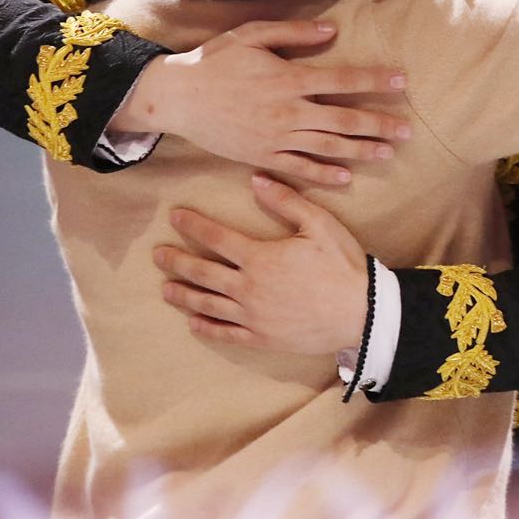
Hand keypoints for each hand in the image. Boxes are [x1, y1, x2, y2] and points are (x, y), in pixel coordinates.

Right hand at [112, 19, 410, 185]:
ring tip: (387, 153)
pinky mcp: (261, 157)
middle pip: (343, 120)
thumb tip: (332, 31)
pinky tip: (345, 178)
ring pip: (327, 147)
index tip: (402, 81)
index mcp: (287, 78)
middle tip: (408, 130)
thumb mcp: (252, 35)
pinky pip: (298, 169)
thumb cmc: (215, 61)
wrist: (175, 97)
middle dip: (378, 125)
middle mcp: (287, 111)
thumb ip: (293, 33)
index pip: (342, 80)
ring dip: (360, 151)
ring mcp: (274, 138)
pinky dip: (323, 174)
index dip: (374, 80)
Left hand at [156, 173, 368, 354]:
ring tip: (166, 289)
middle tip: (158, 255)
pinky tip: (194, 323)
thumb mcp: (320, 224)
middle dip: (176, 261)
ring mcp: (252, 316)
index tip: (175, 217)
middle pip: (202, 272)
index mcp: (260, 257)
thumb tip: (257, 180)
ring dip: (184, 295)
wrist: (360, 313)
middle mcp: (248, 288)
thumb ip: (287, 202)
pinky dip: (206, 328)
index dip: (193, 226)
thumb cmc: (342, 265)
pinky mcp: (261, 337)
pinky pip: (226, 333)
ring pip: (207, 304)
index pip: (216, 237)